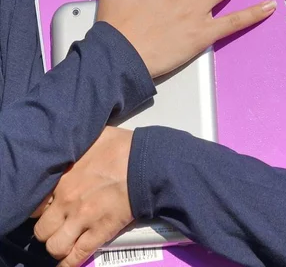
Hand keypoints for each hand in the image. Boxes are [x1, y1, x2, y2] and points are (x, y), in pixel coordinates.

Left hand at [34, 126, 132, 266]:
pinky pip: (76, 257)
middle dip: (47, 229)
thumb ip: (73, 145)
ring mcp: (82, 219)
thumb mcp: (89, 137)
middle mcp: (66, 201)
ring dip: (58, 246)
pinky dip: (69, 263)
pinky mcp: (99, 232)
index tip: (47, 206)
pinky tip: (67, 262)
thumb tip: (68, 141)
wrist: (145, 163)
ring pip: (54, 246)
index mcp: (61, 177)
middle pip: (41, 229)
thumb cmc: (120, 147)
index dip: (40, 208)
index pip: (34, 203)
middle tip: (56, 225)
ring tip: (64, 241)